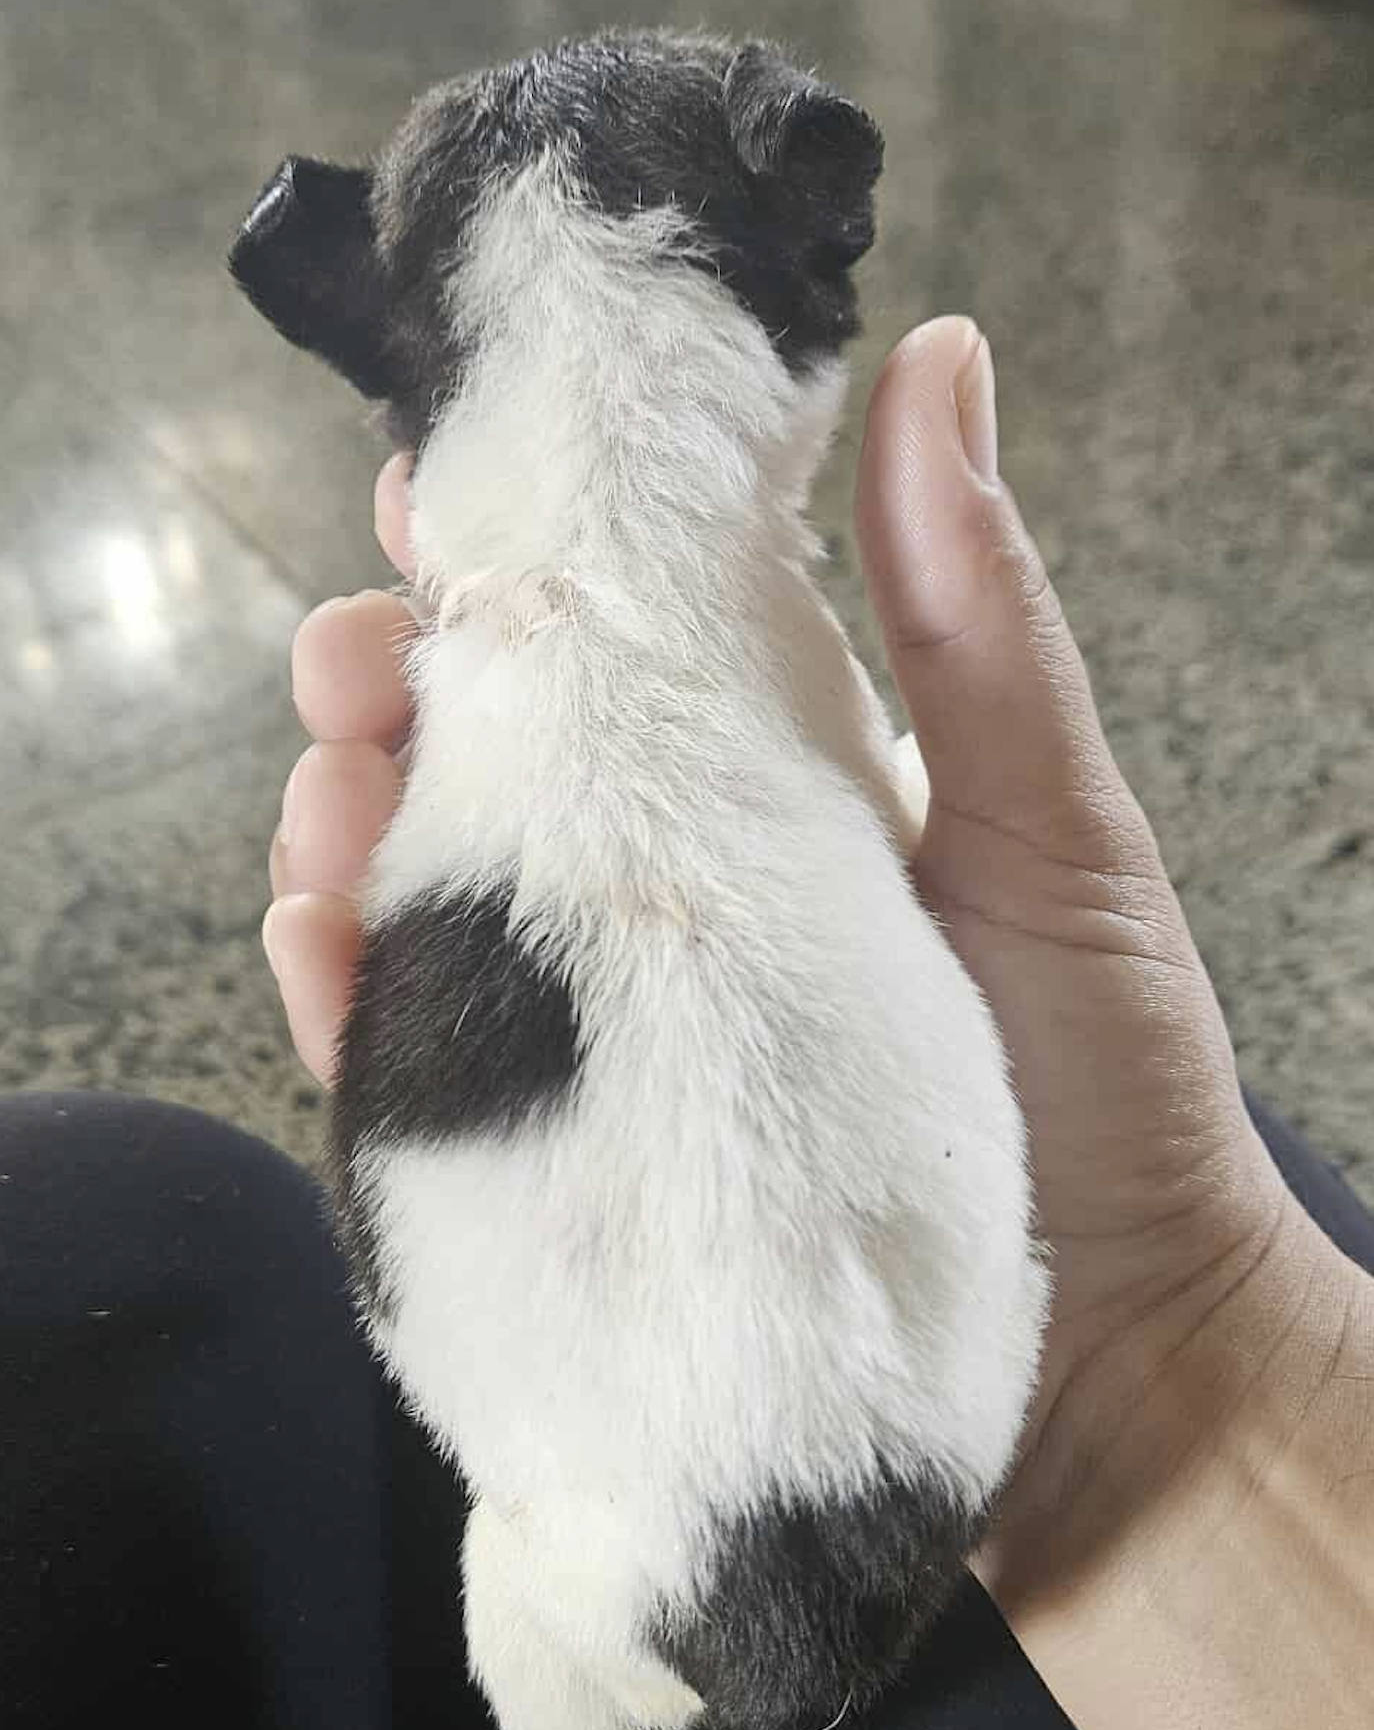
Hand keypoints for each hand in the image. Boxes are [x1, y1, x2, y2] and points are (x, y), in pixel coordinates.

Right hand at [264, 319, 1319, 1585]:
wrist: (1117, 1376)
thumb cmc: (1107, 1085)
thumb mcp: (1052, 829)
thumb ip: (974, 619)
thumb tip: (940, 352)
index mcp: (776, 795)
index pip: (615, 652)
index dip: (513, 566)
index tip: (431, 490)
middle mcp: (675, 902)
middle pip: (490, 767)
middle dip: (392, 690)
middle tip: (353, 660)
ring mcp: (614, 1036)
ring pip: (431, 903)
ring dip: (344, 825)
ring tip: (325, 795)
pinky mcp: (572, 1167)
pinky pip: (428, 1073)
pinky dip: (351, 1002)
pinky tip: (316, 943)